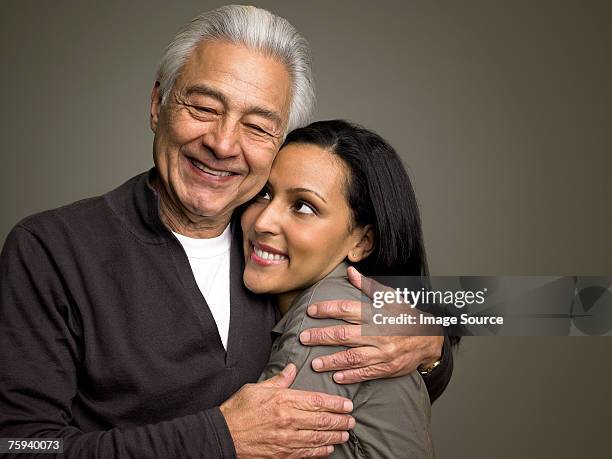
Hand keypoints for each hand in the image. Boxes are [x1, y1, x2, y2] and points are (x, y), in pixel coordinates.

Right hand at [220, 364, 354, 457]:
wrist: (223, 436)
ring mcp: (286, 440)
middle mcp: (288, 420)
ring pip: (318, 438)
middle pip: (322, 420)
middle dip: (340, 421)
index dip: (336, 404)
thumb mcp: (257, 388)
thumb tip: (292, 368)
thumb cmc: (238, 410)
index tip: (347, 405)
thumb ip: (279, 380)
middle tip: (351, 420)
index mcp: (283, 401)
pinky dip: (320, 451)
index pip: (317, 401)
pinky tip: (328, 448)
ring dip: (335, 436)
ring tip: (345, 434)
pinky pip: (307, 454)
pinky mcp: (282, 454)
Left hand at [300, 267, 443, 383]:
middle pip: (345, 335)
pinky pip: (367, 373)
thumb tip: (350, 271)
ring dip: (332, 361)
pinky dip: (351, 376)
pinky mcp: (388, 367)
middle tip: (303, 338)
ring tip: (315, 364)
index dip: (327, 309)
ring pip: (353, 357)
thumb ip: (368, 286)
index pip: (347, 309)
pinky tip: (336, 377)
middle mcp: (379, 333)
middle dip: (322, 337)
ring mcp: (383, 352)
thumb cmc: (406, 315)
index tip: (311, 311)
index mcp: (376, 314)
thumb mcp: (390, 297)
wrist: (430, 338)